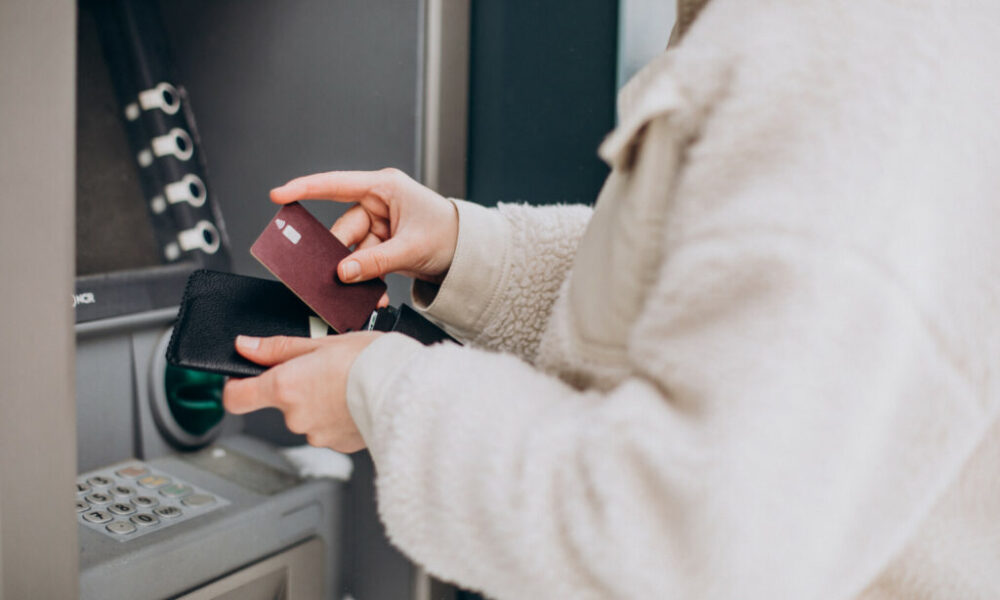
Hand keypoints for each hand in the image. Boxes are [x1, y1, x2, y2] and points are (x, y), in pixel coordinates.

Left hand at [221, 332, 383, 451]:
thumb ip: (278, 348)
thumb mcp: (322, 342)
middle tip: (324, 367)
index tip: (245, 376)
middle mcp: (295, 416)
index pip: (236, 398)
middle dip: (296, 386)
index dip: (236, 386)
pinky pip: (328, 427)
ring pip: (306, 415)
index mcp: (285, 387)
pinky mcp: (338, 445)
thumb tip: (246, 347)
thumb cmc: (371, 360)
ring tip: (347, 383)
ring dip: (319, 401)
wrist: (409, 388)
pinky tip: (356, 399)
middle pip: (279, 402)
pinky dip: (337, 415)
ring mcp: (316, 435)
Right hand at [271, 168, 458, 284]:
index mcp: (385, 189)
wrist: (470, 253)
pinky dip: (368, 278)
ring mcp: (379, 224)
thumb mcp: (411, 248)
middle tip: (335, 277)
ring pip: (352, 251)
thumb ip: (374, 261)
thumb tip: (343, 272)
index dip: (305, 188)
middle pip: (342, 230)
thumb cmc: (449, 235)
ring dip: (358, 274)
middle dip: (340, 256)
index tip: (279, 195)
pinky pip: (364, 261)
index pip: (336, 185)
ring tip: (367, 291)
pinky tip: (377, 293)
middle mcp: (378, 203)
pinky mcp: (382, 243)